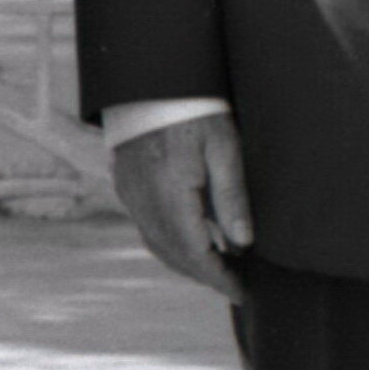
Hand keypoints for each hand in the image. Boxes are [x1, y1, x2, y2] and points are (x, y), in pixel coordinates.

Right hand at [110, 111, 254, 294]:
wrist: (153, 77)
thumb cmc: (195, 108)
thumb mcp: (224, 146)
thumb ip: (233, 197)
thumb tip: (242, 243)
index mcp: (169, 192)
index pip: (194, 252)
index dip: (218, 278)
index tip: (241, 291)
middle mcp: (143, 199)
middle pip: (174, 255)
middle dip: (205, 276)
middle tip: (236, 285)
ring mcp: (130, 193)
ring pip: (157, 244)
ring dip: (186, 263)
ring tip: (219, 269)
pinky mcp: (126, 184)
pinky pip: (147, 227)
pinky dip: (170, 244)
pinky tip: (192, 242)